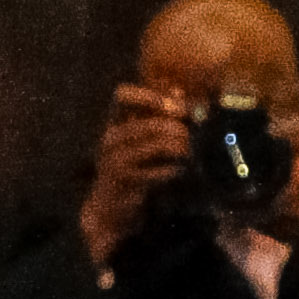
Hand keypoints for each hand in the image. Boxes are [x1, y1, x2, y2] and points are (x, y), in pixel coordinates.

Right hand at [79, 84, 195, 266]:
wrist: (108, 208)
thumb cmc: (127, 169)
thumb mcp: (136, 139)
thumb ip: (155, 114)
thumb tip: (177, 89)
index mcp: (113, 124)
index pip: (122, 96)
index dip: (150, 95)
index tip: (176, 107)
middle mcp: (111, 139)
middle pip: (151, 123)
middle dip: (177, 128)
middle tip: (190, 135)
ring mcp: (116, 161)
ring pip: (157, 145)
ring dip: (179, 147)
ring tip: (187, 152)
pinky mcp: (126, 181)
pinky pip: (157, 171)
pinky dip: (173, 170)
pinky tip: (178, 170)